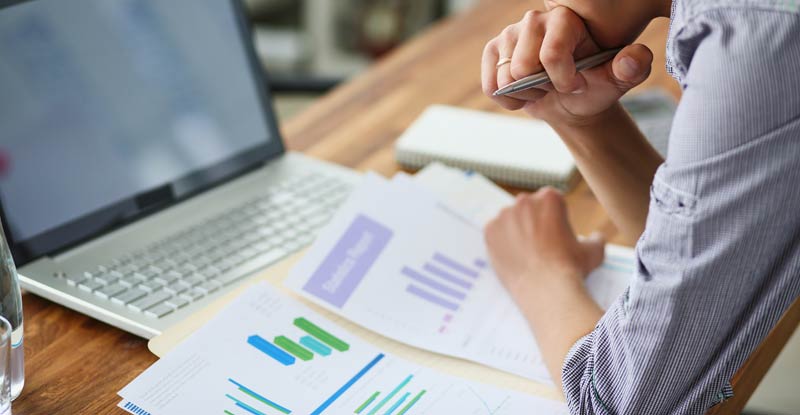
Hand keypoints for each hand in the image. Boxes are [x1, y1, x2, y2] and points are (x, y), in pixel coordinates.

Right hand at [481, 7, 652, 124]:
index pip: (550, 55)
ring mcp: (510, 34)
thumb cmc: (596, 85)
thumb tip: (634, 57)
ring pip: (505, 80)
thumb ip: (632, 67)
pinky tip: (524, 92)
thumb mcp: (619, 79)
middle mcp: (534, 19)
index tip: (577, 85)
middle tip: (556, 84)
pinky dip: (508, 99)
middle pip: (522, 69)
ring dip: (525, 94)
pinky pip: (491, 85)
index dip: (562, 81)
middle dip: (541, 87)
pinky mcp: (493, 51)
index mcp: (565, 19)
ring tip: (541, 87)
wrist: (572, 101)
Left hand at [484, 188, 604, 297]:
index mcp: (550, 197)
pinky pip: (494, 233)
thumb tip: (596, 237)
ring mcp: (504, 215)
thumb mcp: (594, 251)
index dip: (553, 218)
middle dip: (533, 222)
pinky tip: (513, 257)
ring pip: (510, 220)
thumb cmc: (571, 268)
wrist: (546, 289)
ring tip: (526, 253)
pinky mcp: (489, 231)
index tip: (554, 234)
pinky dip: (501, 243)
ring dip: (516, 231)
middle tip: (540, 245)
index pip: (549, 202)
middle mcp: (524, 201)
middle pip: (527, 208)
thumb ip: (596, 239)